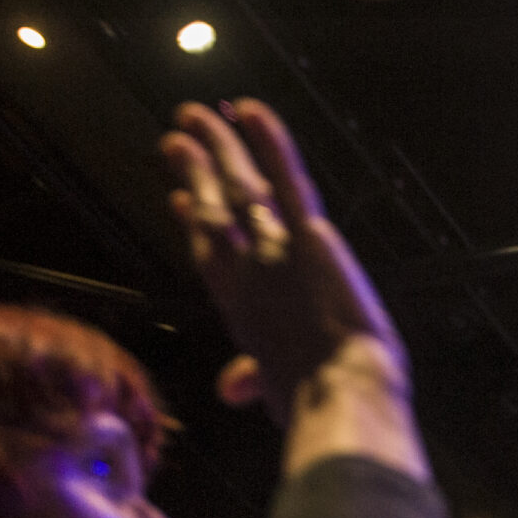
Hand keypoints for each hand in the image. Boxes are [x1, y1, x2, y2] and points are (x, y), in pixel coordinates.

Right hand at [161, 98, 407, 423]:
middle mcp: (249, 276)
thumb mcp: (275, 393)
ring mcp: (275, 254)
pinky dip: (271, 143)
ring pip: (242, 189)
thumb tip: (232, 387)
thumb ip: (251, 378)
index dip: (195, 224)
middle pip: (215, 212)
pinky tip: (251, 110)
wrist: (341, 401)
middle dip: (196, 173)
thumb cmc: (316, 407)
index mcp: (243, 313)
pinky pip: (289, 181)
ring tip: (197, 113)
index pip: (212, 255)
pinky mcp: (311, 239)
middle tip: (175, 139)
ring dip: (219, 147)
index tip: (178, 199)